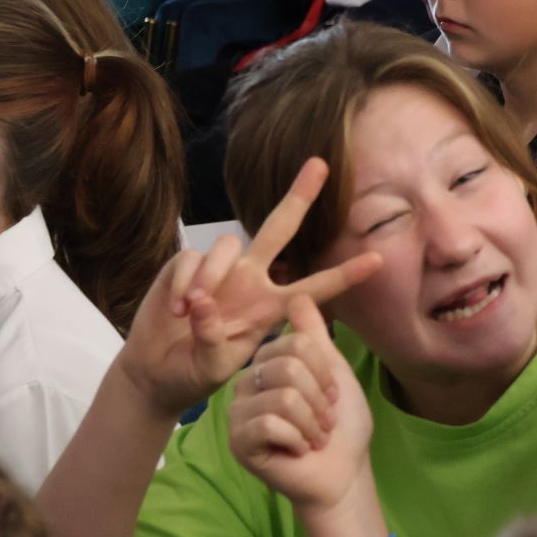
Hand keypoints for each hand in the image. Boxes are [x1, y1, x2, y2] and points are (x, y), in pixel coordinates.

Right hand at [114, 159, 383, 420]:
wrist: (157, 372)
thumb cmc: (194, 370)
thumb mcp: (214, 366)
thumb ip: (214, 339)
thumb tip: (202, 303)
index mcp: (270, 307)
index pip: (314, 289)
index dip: (344, 275)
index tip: (379, 261)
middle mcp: (251, 279)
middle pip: (279, 227)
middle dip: (299, 196)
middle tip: (321, 164)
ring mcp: (220, 270)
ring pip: (229, 245)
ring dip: (211, 276)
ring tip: (191, 310)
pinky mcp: (186, 264)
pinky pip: (192, 257)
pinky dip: (184, 281)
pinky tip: (175, 309)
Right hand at [228, 293, 373, 517]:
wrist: (342, 472)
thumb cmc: (340, 426)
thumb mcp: (334, 372)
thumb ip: (315, 336)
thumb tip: (297, 296)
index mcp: (268, 362)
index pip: (296, 342)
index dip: (325, 372)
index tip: (331, 395)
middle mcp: (247, 382)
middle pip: (288, 366)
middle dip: (319, 400)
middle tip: (324, 421)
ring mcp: (239, 412)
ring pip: (282, 397)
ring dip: (312, 423)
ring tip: (314, 438)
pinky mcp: (238, 440)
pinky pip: (268, 424)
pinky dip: (297, 440)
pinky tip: (297, 451)